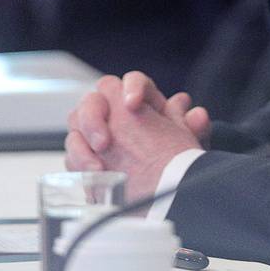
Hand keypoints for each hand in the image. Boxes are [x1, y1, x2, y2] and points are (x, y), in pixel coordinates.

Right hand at [65, 72, 210, 201]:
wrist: (165, 190)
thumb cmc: (176, 161)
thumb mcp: (188, 145)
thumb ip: (193, 128)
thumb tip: (196, 115)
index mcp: (144, 101)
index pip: (134, 80)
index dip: (132, 87)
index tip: (133, 104)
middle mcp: (117, 112)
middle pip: (94, 100)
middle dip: (94, 117)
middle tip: (105, 142)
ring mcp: (97, 133)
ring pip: (76, 125)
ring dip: (82, 145)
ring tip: (97, 166)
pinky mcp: (86, 156)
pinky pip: (73, 154)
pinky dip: (79, 164)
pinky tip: (93, 176)